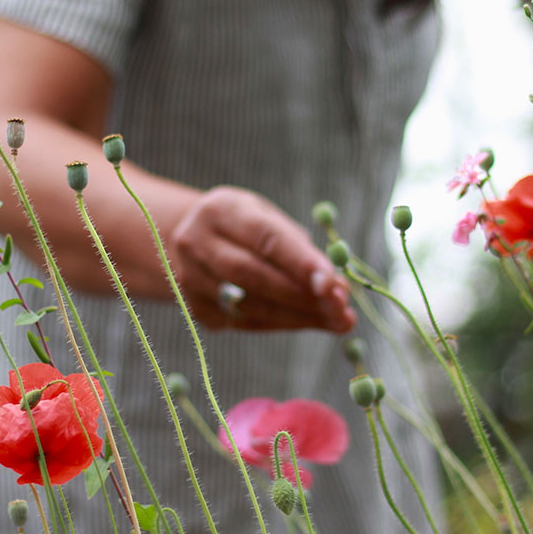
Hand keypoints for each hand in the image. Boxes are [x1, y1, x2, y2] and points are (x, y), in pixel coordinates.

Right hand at [168, 186, 355, 331]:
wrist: (194, 239)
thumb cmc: (245, 227)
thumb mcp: (268, 218)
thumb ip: (299, 248)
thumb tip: (335, 286)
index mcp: (220, 209)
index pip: (265, 238)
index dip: (301, 263)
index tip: (334, 283)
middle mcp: (196, 242)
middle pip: (254, 275)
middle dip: (303, 295)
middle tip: (341, 308)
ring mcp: (190, 278)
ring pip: (251, 305)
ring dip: (299, 316)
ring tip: (336, 319)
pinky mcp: (194, 308)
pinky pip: (245, 322)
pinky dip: (282, 324)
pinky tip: (309, 321)